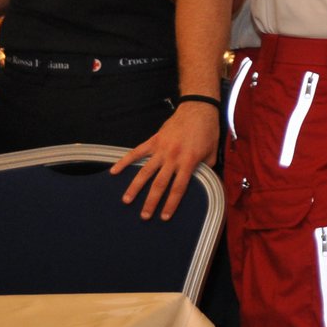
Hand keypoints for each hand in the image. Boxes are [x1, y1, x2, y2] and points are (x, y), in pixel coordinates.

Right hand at [112, 102, 220, 219]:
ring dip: (135, 187)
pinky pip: (136, 153)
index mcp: (189, 162)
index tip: (164, 217)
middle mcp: (173, 157)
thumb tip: (204, 181)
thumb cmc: (208, 131)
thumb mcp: (212, 152)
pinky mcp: (153, 141)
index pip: (178, 188)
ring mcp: (161, 149)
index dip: (171, 204)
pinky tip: (114, 171)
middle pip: (159, 184)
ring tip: (126, 200)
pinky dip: (124, 162)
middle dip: (151, 202)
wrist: (198, 109)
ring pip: (144, 172)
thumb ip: (206, 168)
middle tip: (144, 216)